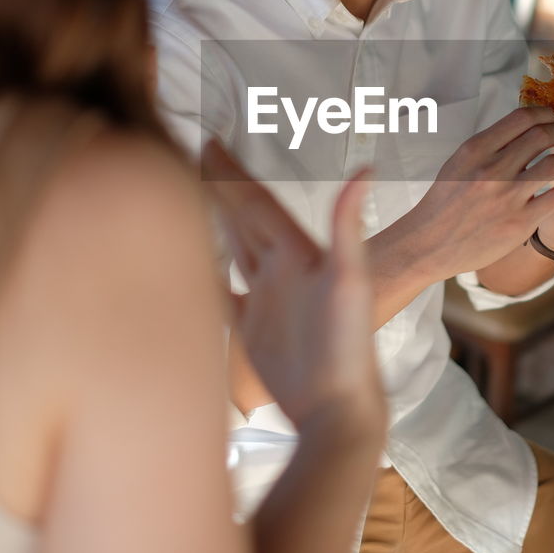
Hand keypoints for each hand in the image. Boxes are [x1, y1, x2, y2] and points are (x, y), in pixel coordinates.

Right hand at [202, 140, 383, 434]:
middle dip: (219, 187)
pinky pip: (223, 295)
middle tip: (190, 154)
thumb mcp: (351, 281)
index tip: (209, 142)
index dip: (232, 174)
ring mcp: (268, 299)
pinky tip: (189, 265)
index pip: (258, 204)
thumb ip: (348, 226)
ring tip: (187, 196)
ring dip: (213, 221)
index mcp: (299, 252)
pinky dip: (207, 276)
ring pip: (234, 248)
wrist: (340, 410)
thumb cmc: (348, 346)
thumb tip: (366, 168)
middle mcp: (283, 270)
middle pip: (243, 219)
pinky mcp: (255, 331)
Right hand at [410, 107, 553, 279]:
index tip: (551, 120)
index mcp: (475, 149)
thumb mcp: (459, 163)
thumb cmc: (446, 202)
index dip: (545, 114)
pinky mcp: (520, 222)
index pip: (522, 117)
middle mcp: (492, 168)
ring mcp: (507, 196)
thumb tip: (524, 129)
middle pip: (543, 134)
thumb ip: (489, 147)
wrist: (430, 244)